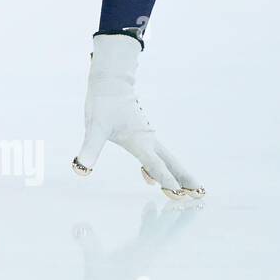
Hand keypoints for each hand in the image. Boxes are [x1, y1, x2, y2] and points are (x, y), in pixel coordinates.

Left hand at [71, 33, 204, 199]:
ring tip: (188, 190)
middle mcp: (147, 140)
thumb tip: (80, 169)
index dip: (167, 180)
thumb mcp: (94, 128)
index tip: (179, 195)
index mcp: (139, 141)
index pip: (156, 165)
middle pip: (171, 162)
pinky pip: (154, 155)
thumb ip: (89, 149)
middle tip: (200, 194)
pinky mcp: (141, 135)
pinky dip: (158, 168)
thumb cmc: (103, 104)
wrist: (109, 84)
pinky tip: (150, 178)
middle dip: (185, 179)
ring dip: (177, 174)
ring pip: (166, 159)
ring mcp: (146, 137)